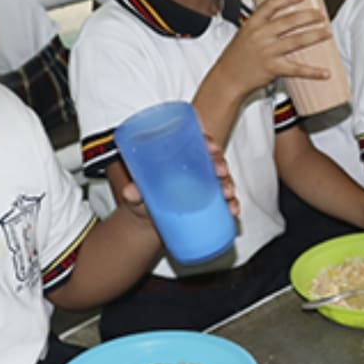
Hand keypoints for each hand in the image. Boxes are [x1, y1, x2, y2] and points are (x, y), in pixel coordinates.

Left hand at [120, 137, 239, 220]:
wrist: (148, 220)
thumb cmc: (144, 198)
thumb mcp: (138, 194)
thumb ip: (134, 192)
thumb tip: (130, 192)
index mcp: (180, 156)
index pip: (198, 142)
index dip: (208, 142)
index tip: (211, 147)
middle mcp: (195, 168)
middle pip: (214, 160)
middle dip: (221, 165)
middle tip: (220, 173)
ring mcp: (204, 185)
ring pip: (223, 179)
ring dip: (229, 185)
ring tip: (227, 195)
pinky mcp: (210, 201)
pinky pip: (225, 200)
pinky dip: (231, 204)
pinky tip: (233, 209)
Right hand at [213, 0, 332, 95]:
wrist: (227, 79)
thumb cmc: (237, 58)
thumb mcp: (245, 35)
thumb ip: (263, 27)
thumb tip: (287, 21)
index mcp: (252, 24)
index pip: (271, 4)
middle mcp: (260, 35)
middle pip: (289, 20)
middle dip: (309, 16)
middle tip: (321, 15)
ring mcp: (267, 51)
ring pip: (296, 40)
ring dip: (315, 35)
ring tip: (327, 33)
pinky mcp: (273, 68)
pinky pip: (296, 69)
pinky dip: (313, 71)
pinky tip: (324, 72)